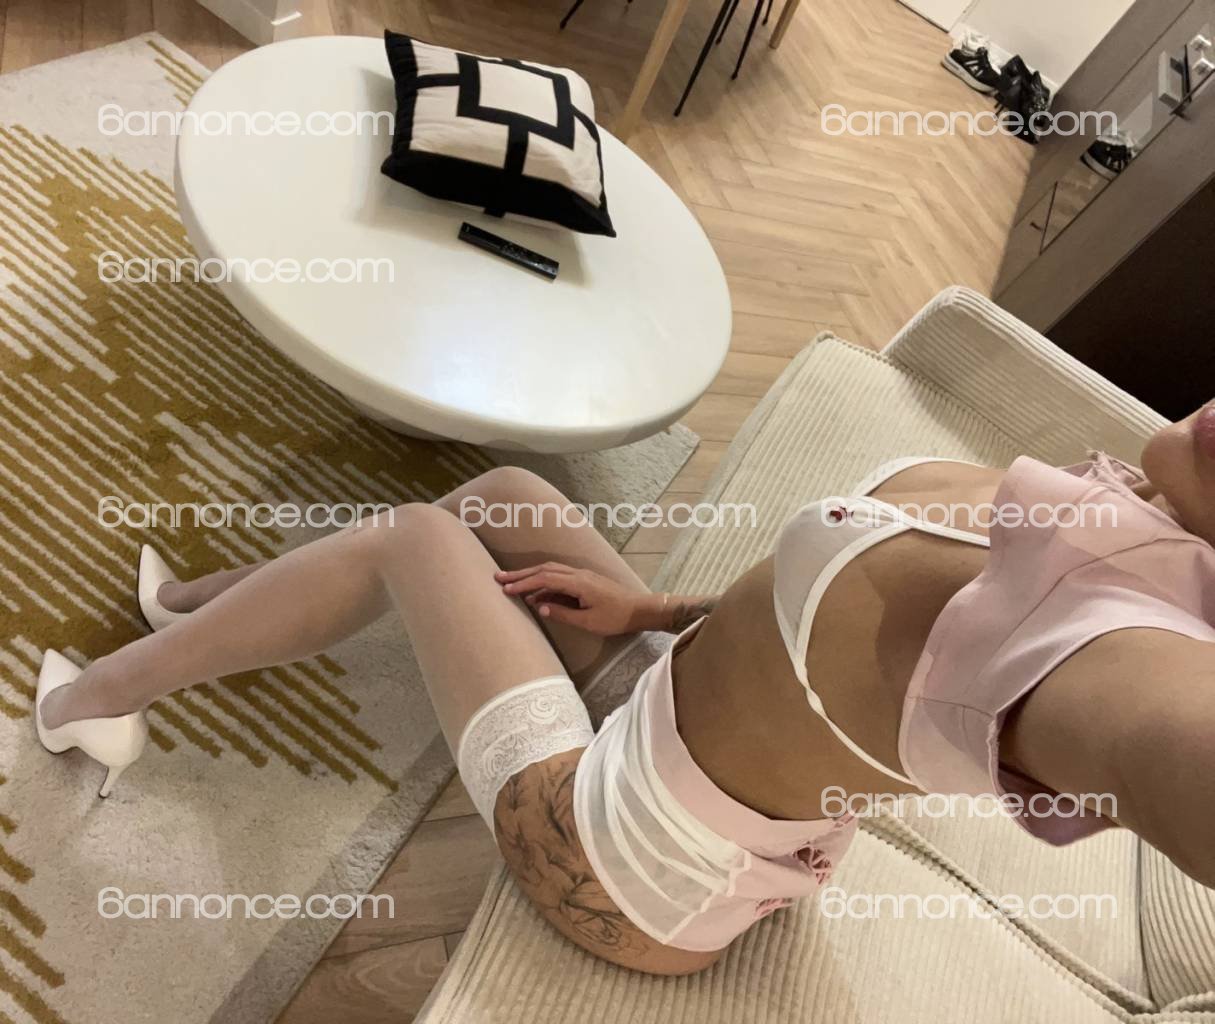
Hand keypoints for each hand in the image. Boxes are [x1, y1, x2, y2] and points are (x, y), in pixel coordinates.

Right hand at [495, 563, 659, 635]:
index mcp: (578, 583)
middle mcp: (578, 574)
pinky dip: (544, 580)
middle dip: (521, 574)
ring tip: (512, 582)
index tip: (506, 588)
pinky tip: (536, 592)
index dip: (524, 583)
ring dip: (531, 575)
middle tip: (499, 578)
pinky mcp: (585, 580)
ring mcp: (582, 575)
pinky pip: (559, 576)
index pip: (544, 578)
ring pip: (551, 570)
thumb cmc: (616, 618)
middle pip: (544, 569)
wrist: (640, 609)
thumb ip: (563, 614)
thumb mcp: (588, 621)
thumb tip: (540, 608)